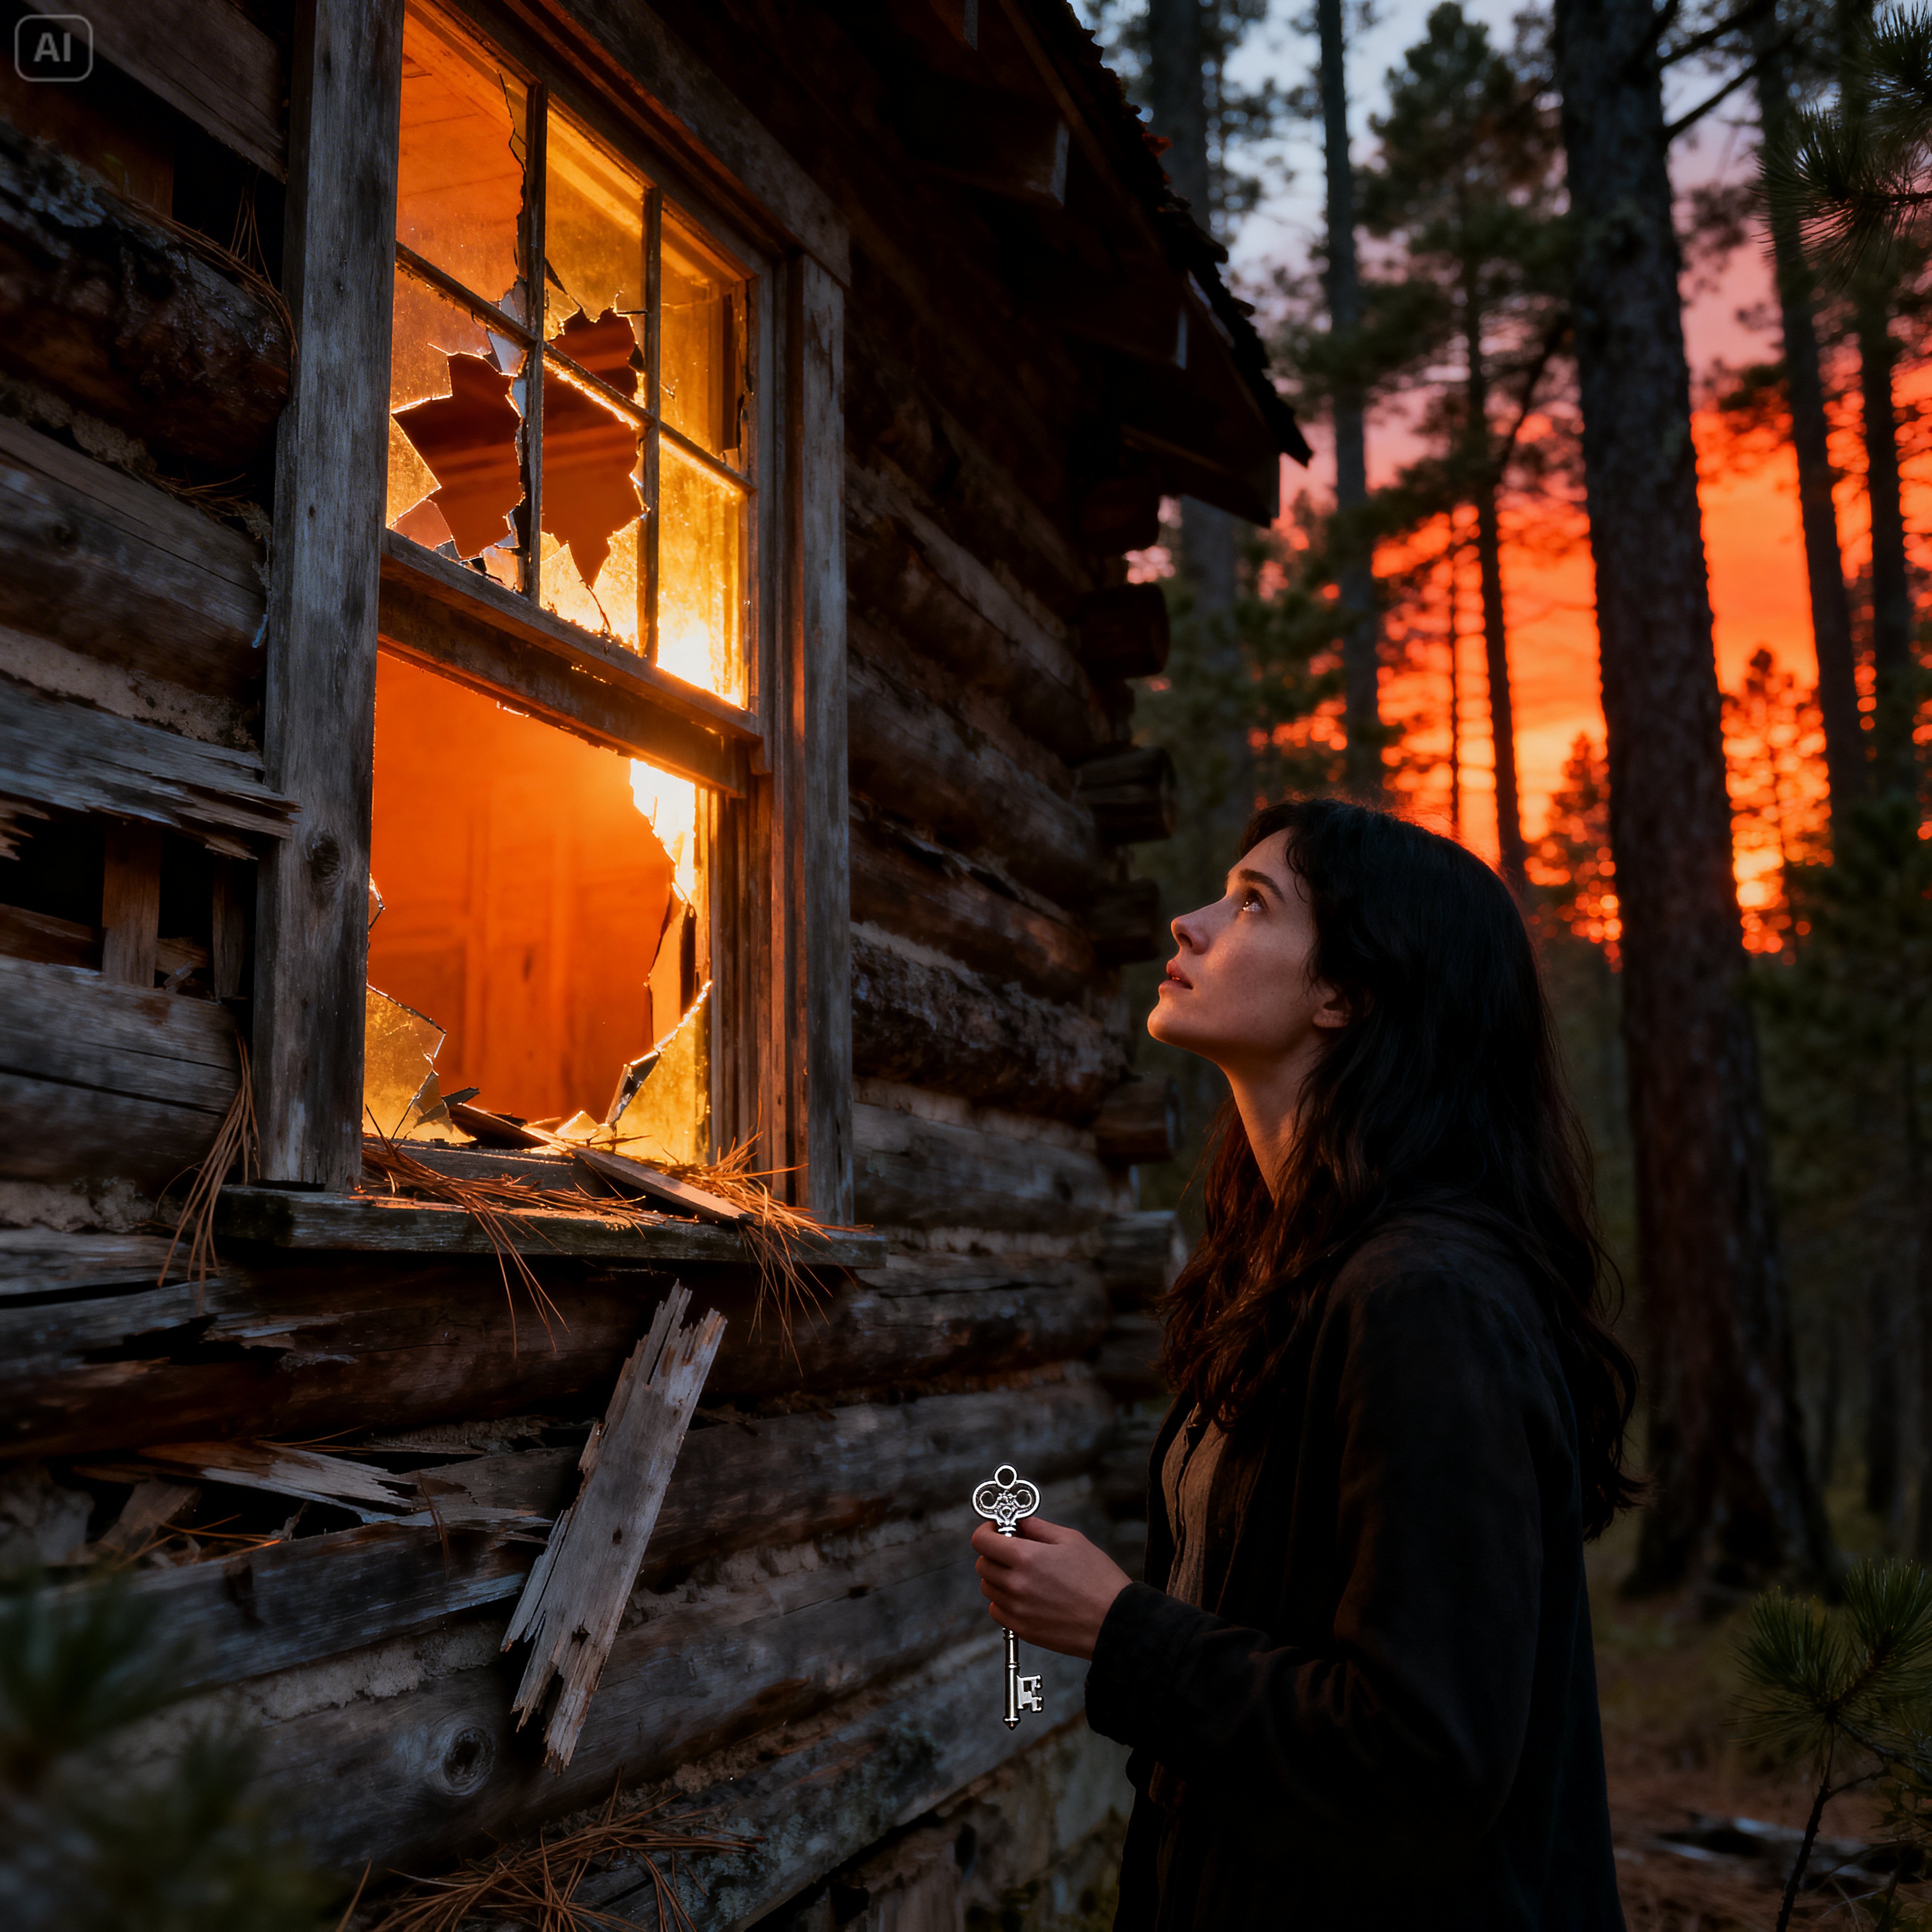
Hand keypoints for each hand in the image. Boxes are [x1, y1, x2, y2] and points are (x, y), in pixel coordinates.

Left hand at [972, 1516, 1130, 1659]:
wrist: (1115, 1622)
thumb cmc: (1098, 1579)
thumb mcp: (1072, 1540)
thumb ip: (1039, 1528)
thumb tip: (1018, 1523)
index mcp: (1026, 1557)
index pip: (981, 1541)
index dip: (986, 1532)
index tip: (995, 1531)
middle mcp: (1016, 1584)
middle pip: (982, 1565)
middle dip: (994, 1553)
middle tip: (1013, 1551)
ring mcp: (1017, 1610)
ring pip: (988, 1588)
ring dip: (998, 1577)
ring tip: (1023, 1574)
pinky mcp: (1023, 1630)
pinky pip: (997, 1611)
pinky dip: (1004, 1601)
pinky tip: (1024, 1595)